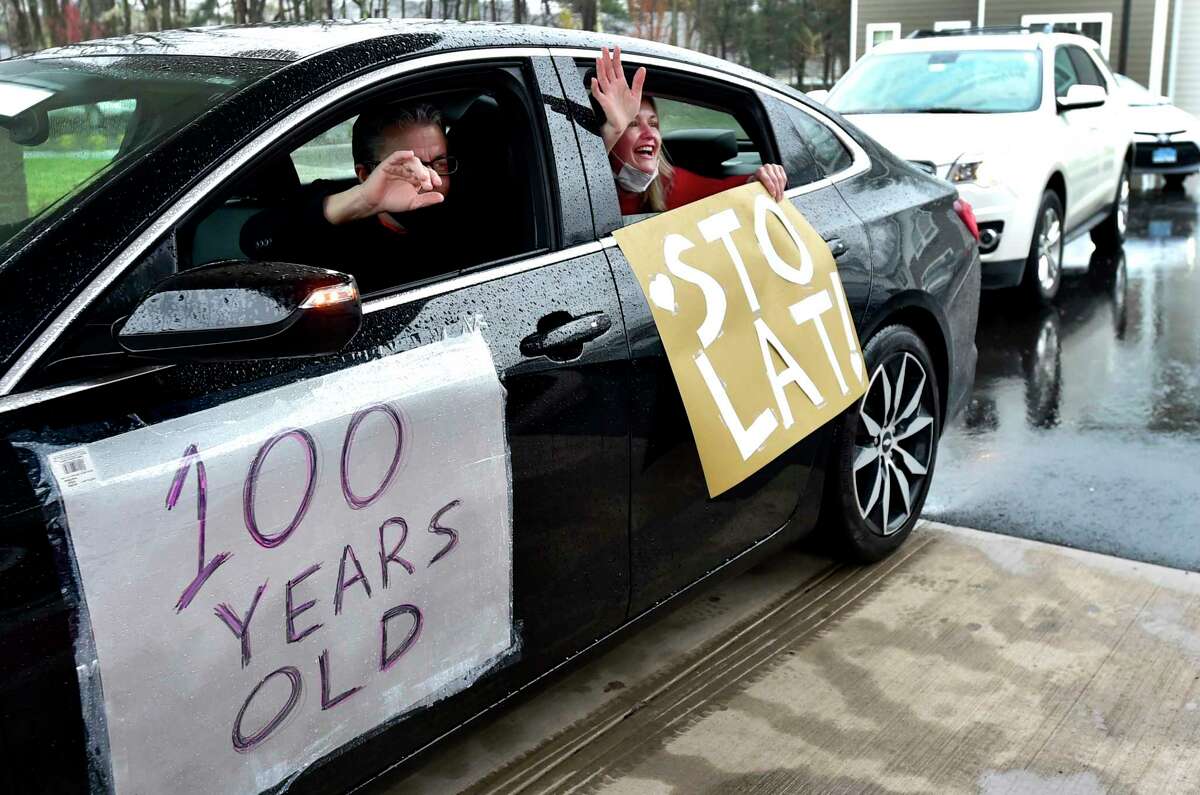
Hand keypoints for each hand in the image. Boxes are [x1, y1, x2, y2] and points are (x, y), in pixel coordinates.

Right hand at [325, 150, 443, 223]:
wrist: (374, 203)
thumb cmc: (391, 201)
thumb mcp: (413, 203)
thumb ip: (427, 200)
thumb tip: (442, 197)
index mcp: (415, 178)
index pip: (427, 173)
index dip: (433, 177)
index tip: (437, 184)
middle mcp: (408, 171)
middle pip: (421, 167)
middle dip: (426, 175)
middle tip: (428, 185)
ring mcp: (398, 166)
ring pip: (411, 162)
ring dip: (418, 168)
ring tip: (422, 178)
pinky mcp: (388, 164)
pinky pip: (396, 156)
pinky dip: (403, 154)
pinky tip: (410, 154)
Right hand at [590, 46, 646, 152]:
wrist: (622, 125)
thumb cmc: (627, 112)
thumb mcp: (636, 95)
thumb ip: (638, 82)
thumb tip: (642, 68)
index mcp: (621, 84)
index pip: (617, 68)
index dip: (617, 58)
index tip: (616, 48)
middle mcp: (613, 87)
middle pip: (608, 70)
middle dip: (606, 59)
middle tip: (604, 48)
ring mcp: (607, 93)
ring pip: (602, 78)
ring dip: (600, 69)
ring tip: (599, 59)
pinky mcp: (604, 102)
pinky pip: (597, 93)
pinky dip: (595, 87)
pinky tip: (594, 80)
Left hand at [749, 164, 787, 201]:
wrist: (759, 177)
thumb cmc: (756, 184)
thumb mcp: (753, 186)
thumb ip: (755, 189)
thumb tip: (757, 198)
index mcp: (760, 171)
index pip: (767, 179)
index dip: (771, 188)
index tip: (773, 195)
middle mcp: (767, 167)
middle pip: (775, 180)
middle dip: (777, 191)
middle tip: (777, 199)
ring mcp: (774, 167)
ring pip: (781, 179)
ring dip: (781, 190)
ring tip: (780, 198)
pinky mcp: (780, 168)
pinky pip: (784, 178)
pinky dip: (783, 186)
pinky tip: (781, 192)